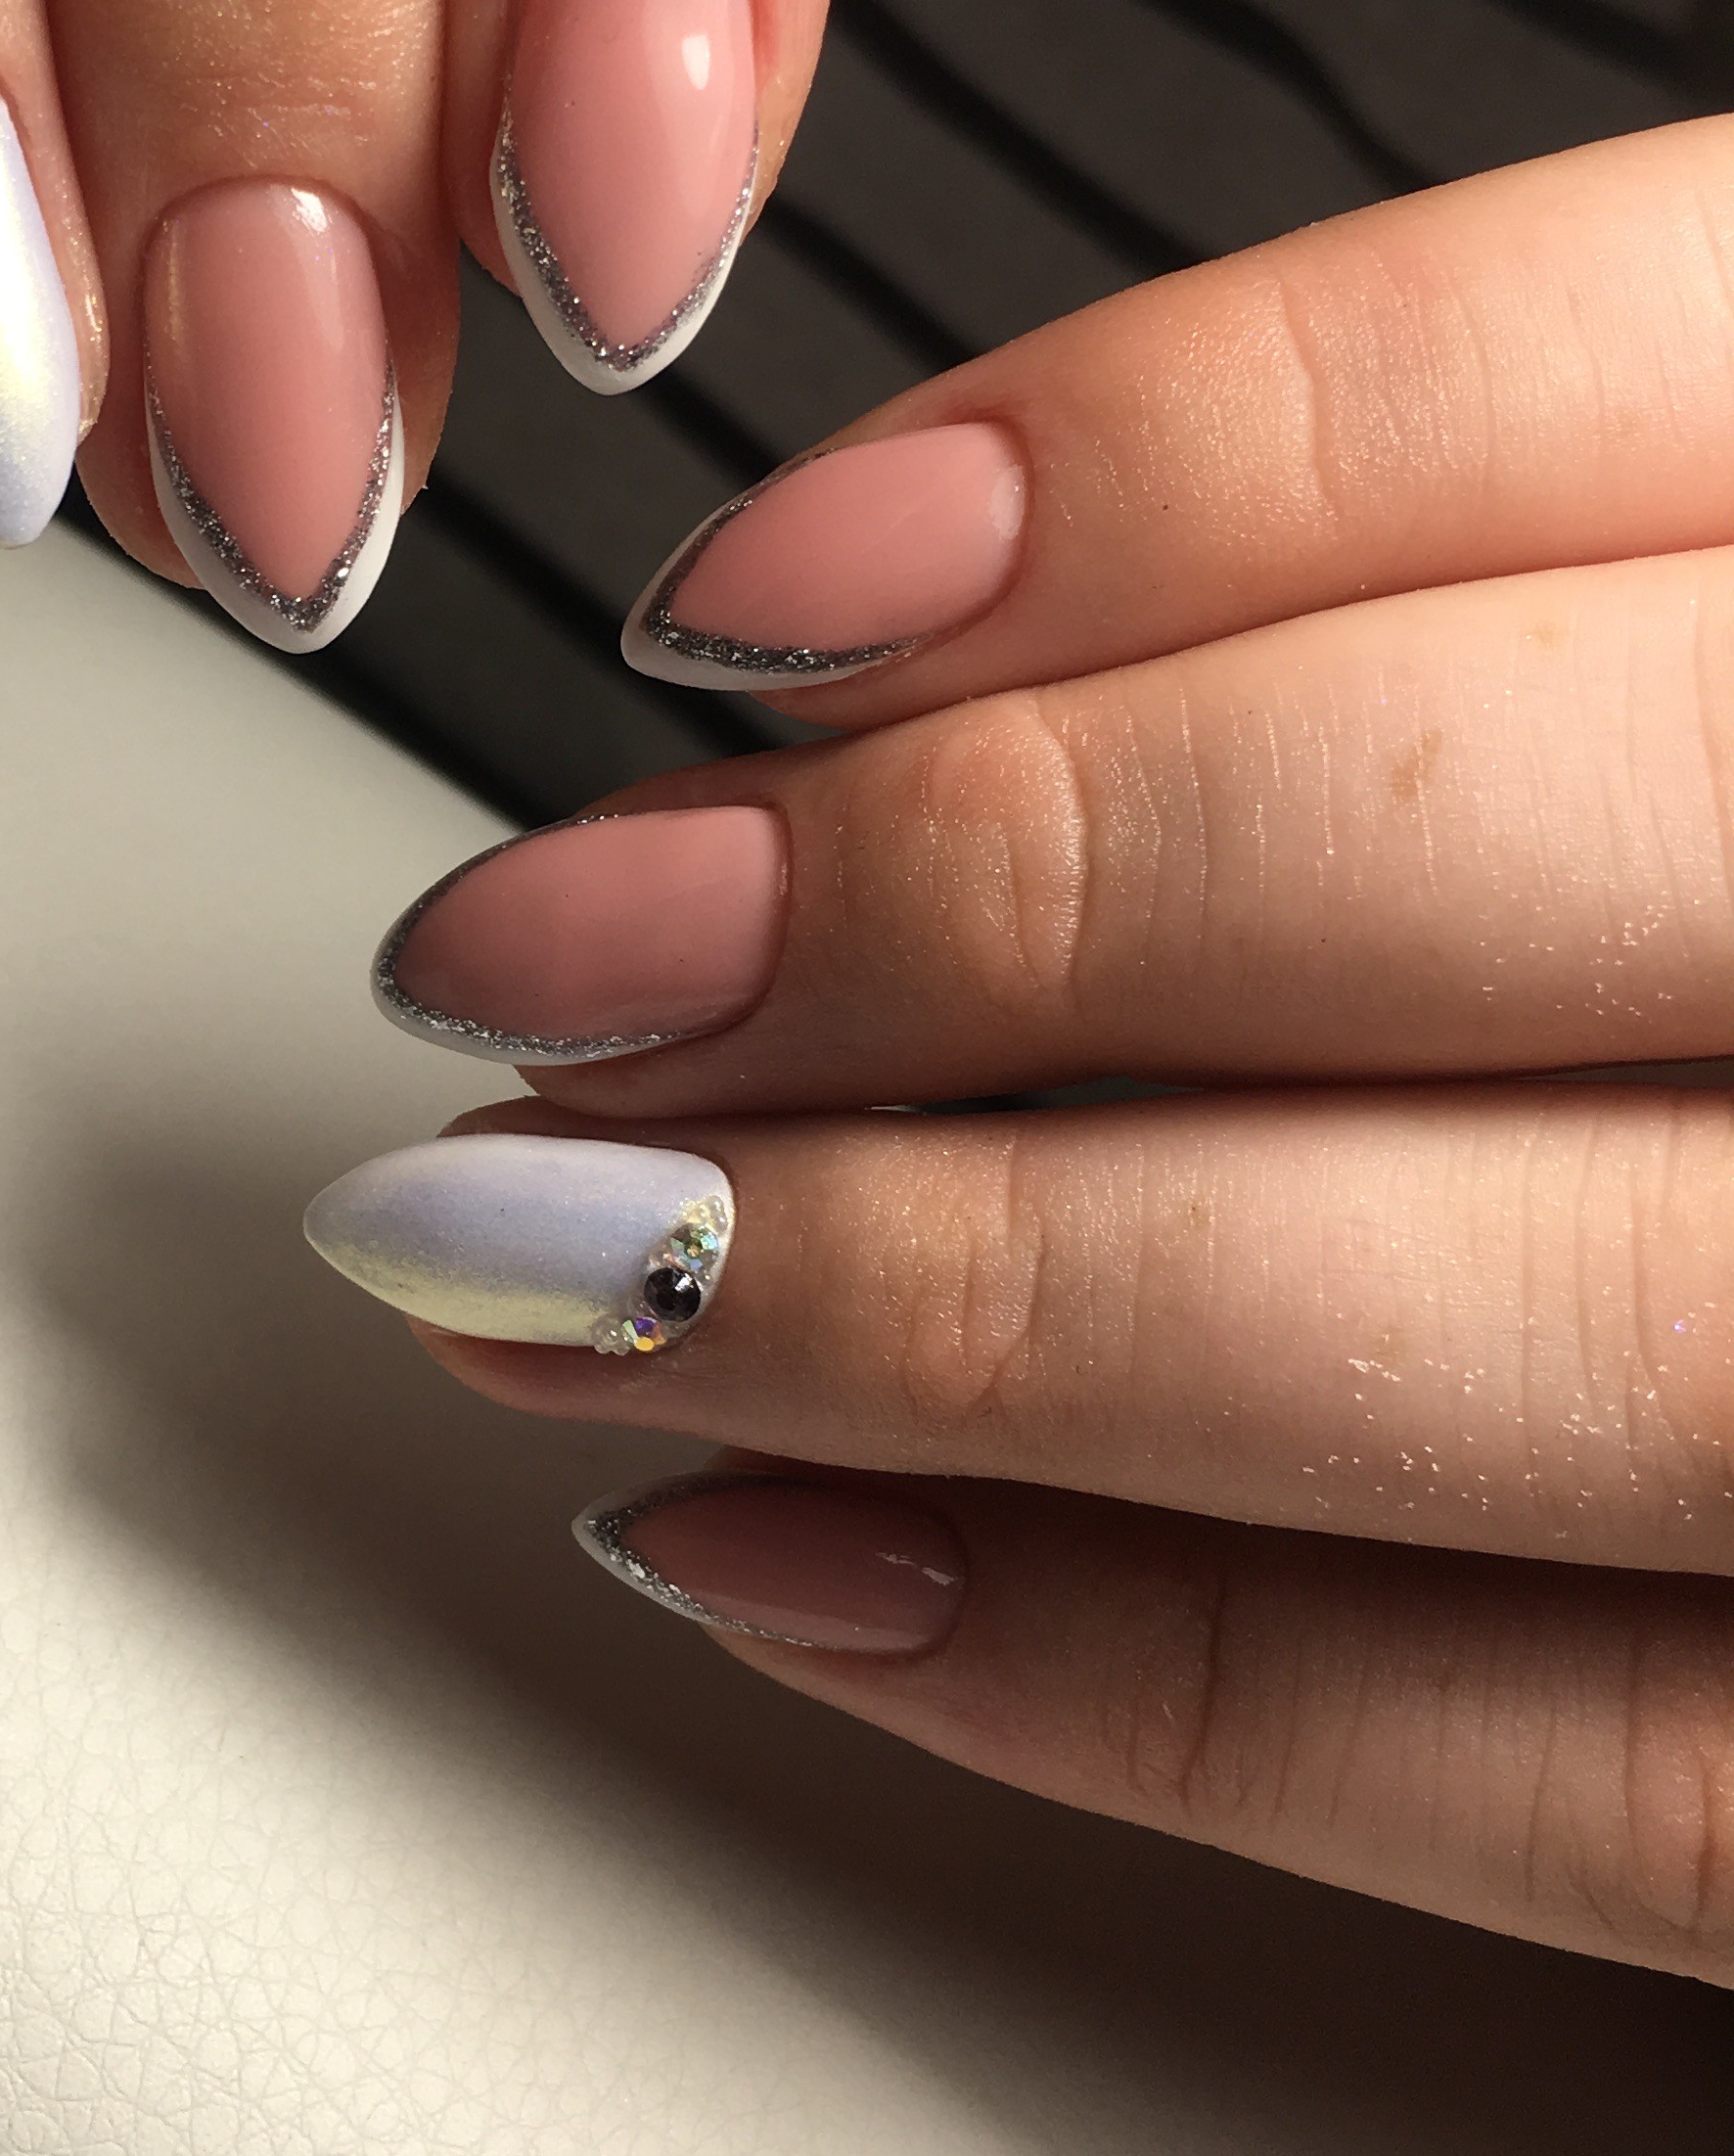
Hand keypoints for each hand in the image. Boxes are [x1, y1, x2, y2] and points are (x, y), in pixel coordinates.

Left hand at [309, 116, 1733, 1982]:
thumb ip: (1492, 584)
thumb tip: (901, 640)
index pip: (1593, 377)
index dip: (1114, 486)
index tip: (725, 617)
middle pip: (1467, 853)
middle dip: (934, 917)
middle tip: (534, 974)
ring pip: (1512, 1328)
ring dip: (937, 1302)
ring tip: (547, 1270)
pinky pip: (1620, 1779)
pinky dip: (1155, 1691)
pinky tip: (784, 1566)